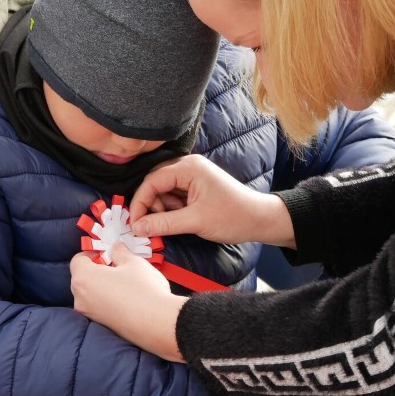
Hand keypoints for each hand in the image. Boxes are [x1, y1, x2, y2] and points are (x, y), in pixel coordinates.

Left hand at [71, 242, 186, 361]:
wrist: (157, 323)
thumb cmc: (143, 288)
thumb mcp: (133, 263)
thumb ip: (120, 252)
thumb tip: (115, 247)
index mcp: (84, 278)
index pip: (77, 260)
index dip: (92, 253)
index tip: (108, 254)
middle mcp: (80, 298)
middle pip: (82, 277)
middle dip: (97, 269)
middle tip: (118, 267)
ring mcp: (89, 314)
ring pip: (89, 293)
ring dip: (102, 286)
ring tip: (124, 284)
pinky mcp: (99, 325)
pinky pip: (97, 307)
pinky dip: (107, 300)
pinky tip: (125, 299)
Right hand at [129, 154, 295, 247]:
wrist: (260, 220)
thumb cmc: (233, 217)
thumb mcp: (195, 221)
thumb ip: (163, 224)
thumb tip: (136, 228)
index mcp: (189, 168)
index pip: (152, 181)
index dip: (140, 203)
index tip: (134, 224)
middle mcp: (188, 167)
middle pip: (155, 184)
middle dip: (151, 206)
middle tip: (151, 227)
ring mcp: (193, 177)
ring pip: (163, 192)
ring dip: (162, 210)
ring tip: (173, 224)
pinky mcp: (196, 188)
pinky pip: (174, 196)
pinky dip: (171, 210)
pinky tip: (180, 221)